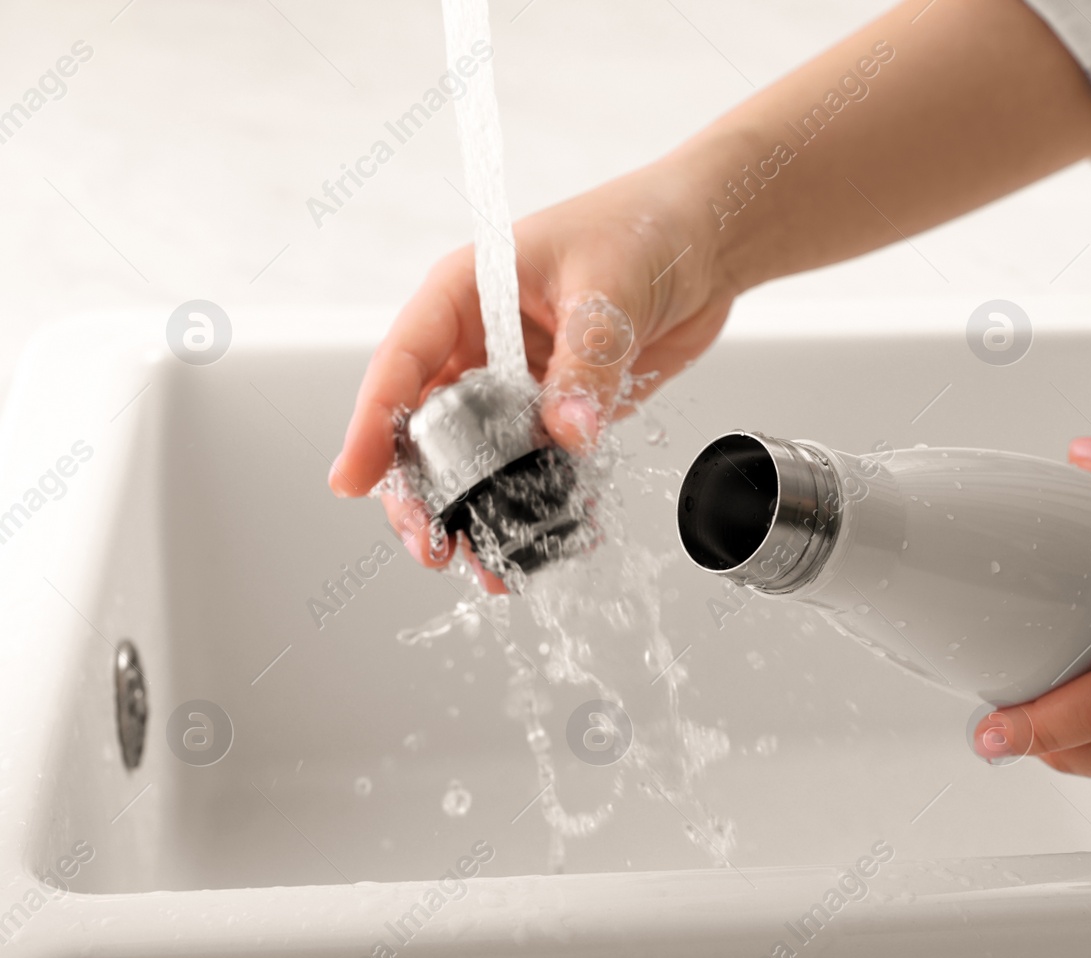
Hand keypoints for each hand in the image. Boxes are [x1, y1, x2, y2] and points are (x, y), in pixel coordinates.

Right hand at [327, 165, 735, 585]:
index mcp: (466, 293)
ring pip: (481, 458)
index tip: (351, 480)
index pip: (402, 362)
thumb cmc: (643, 229)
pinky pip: (542, 466)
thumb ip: (586, 363)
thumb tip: (566, 434)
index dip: (371, 423)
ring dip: (482, 510)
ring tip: (490, 564)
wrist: (707, 240)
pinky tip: (553, 540)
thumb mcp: (608, 288)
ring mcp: (521, 381)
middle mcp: (483, 342)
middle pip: (429, 426)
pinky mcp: (564, 410)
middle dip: (424, 491)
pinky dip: (546, 503)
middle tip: (431, 545)